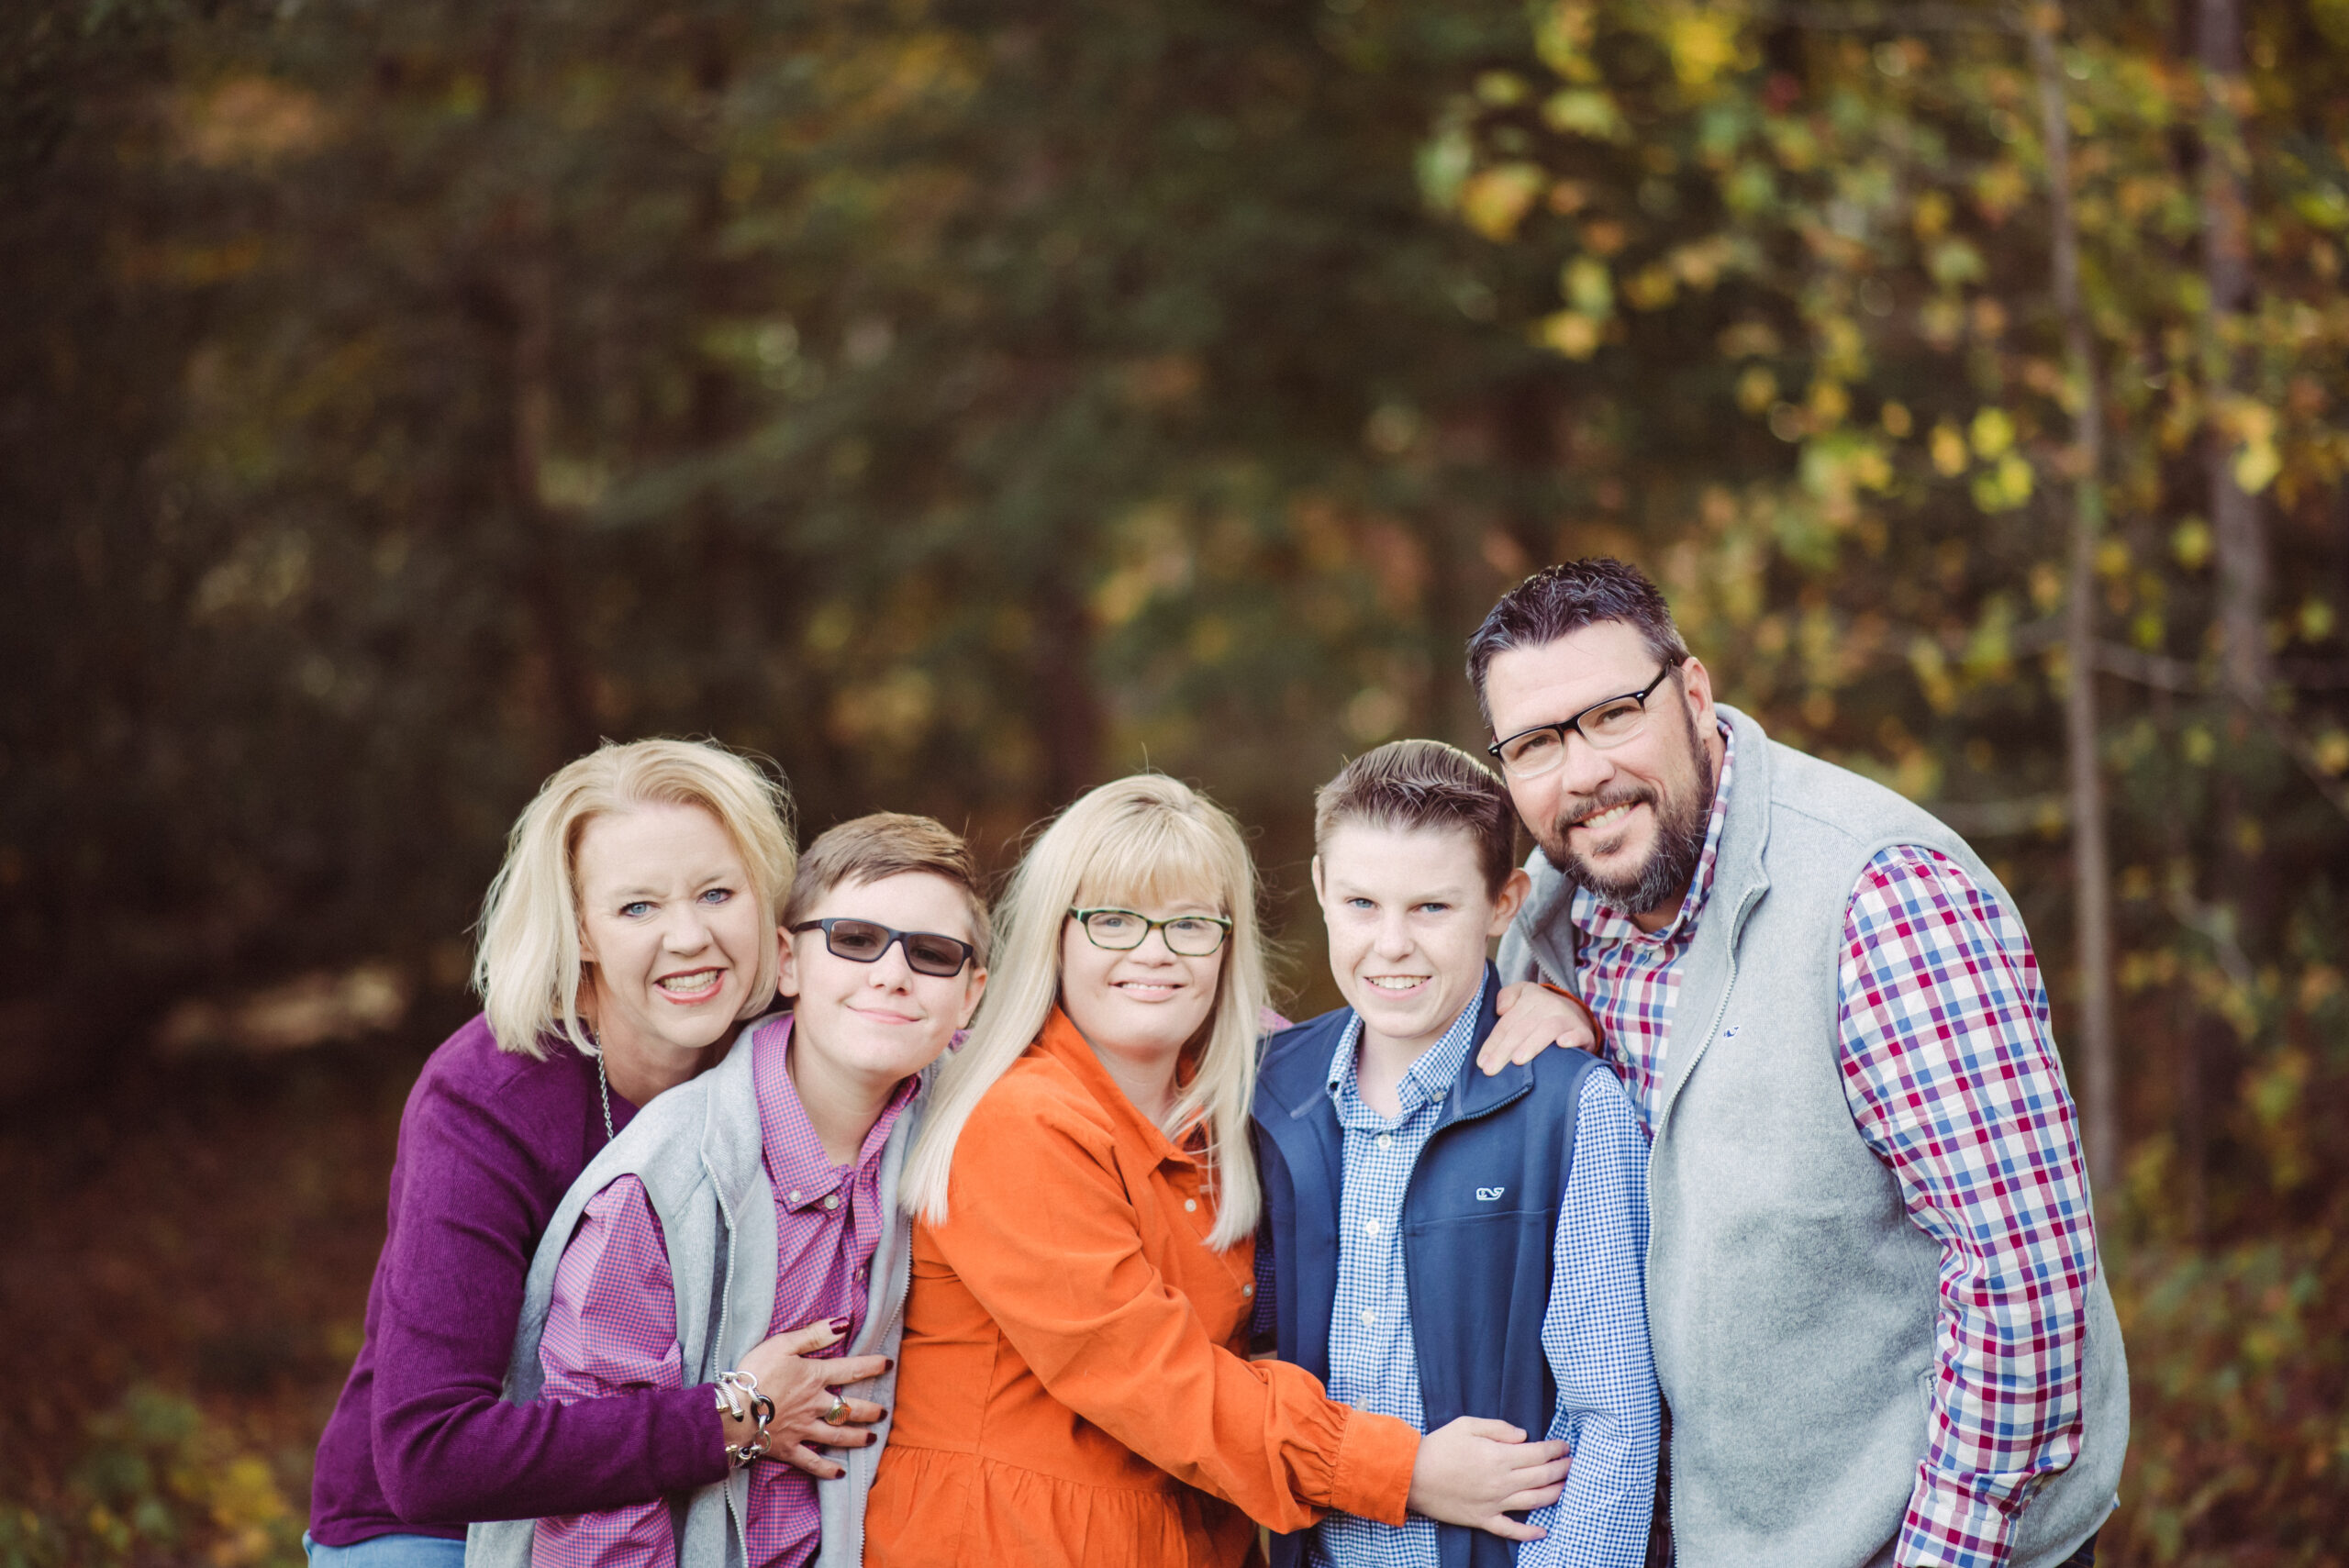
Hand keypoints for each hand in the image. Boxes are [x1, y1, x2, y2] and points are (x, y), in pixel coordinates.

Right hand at [726, 1317, 889, 1478]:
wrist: (733, 1412)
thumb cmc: (755, 1374)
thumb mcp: (783, 1344)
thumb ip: (814, 1335)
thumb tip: (843, 1323)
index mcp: (815, 1378)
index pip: (851, 1370)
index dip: (872, 1366)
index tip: (888, 1365)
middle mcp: (815, 1405)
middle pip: (849, 1408)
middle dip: (869, 1411)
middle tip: (884, 1413)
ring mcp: (803, 1429)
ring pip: (837, 1435)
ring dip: (857, 1438)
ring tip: (872, 1439)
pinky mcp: (788, 1448)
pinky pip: (812, 1462)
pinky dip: (826, 1469)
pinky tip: (840, 1474)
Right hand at [1406, 1416, 1569, 1541]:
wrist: (1412, 1475)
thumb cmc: (1439, 1446)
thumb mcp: (1467, 1425)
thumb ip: (1499, 1428)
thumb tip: (1524, 1436)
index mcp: (1499, 1457)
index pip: (1538, 1453)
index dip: (1555, 1449)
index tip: (1564, 1446)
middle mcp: (1501, 1482)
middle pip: (1542, 1477)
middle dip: (1562, 1469)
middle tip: (1573, 1465)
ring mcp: (1494, 1503)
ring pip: (1534, 1501)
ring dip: (1555, 1494)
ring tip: (1567, 1488)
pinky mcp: (1483, 1519)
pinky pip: (1511, 1530)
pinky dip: (1529, 1533)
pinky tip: (1543, 1531)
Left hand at [1477, 982, 1598, 1075]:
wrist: (1575, 1015)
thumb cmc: (1540, 1011)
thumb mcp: (1522, 996)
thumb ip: (1506, 997)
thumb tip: (1501, 1010)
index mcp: (1530, 998)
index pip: (1507, 1023)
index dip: (1493, 1043)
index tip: (1482, 1063)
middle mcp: (1549, 1005)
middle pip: (1522, 1028)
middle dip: (1504, 1050)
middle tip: (1491, 1070)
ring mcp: (1567, 1017)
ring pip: (1547, 1029)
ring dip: (1531, 1045)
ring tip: (1517, 1061)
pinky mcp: (1583, 1031)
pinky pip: (1578, 1033)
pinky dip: (1571, 1038)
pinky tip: (1561, 1045)